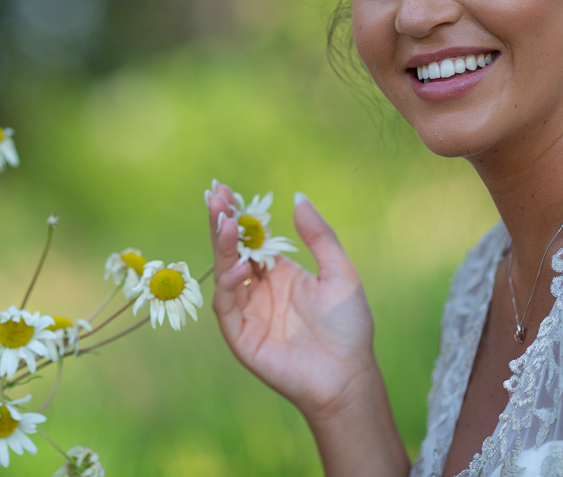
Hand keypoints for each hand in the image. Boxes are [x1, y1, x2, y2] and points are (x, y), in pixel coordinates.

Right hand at [205, 182, 378, 419]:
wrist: (348, 374)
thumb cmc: (348, 326)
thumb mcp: (339, 272)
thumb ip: (318, 236)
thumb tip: (297, 197)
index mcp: (279, 273)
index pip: (251, 238)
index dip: (238, 214)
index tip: (225, 188)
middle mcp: (258, 289)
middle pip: (232, 250)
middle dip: (222, 223)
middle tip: (215, 195)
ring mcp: (247, 312)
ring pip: (224, 273)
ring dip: (222, 247)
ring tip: (225, 222)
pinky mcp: (240, 335)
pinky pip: (227, 304)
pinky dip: (228, 282)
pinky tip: (238, 263)